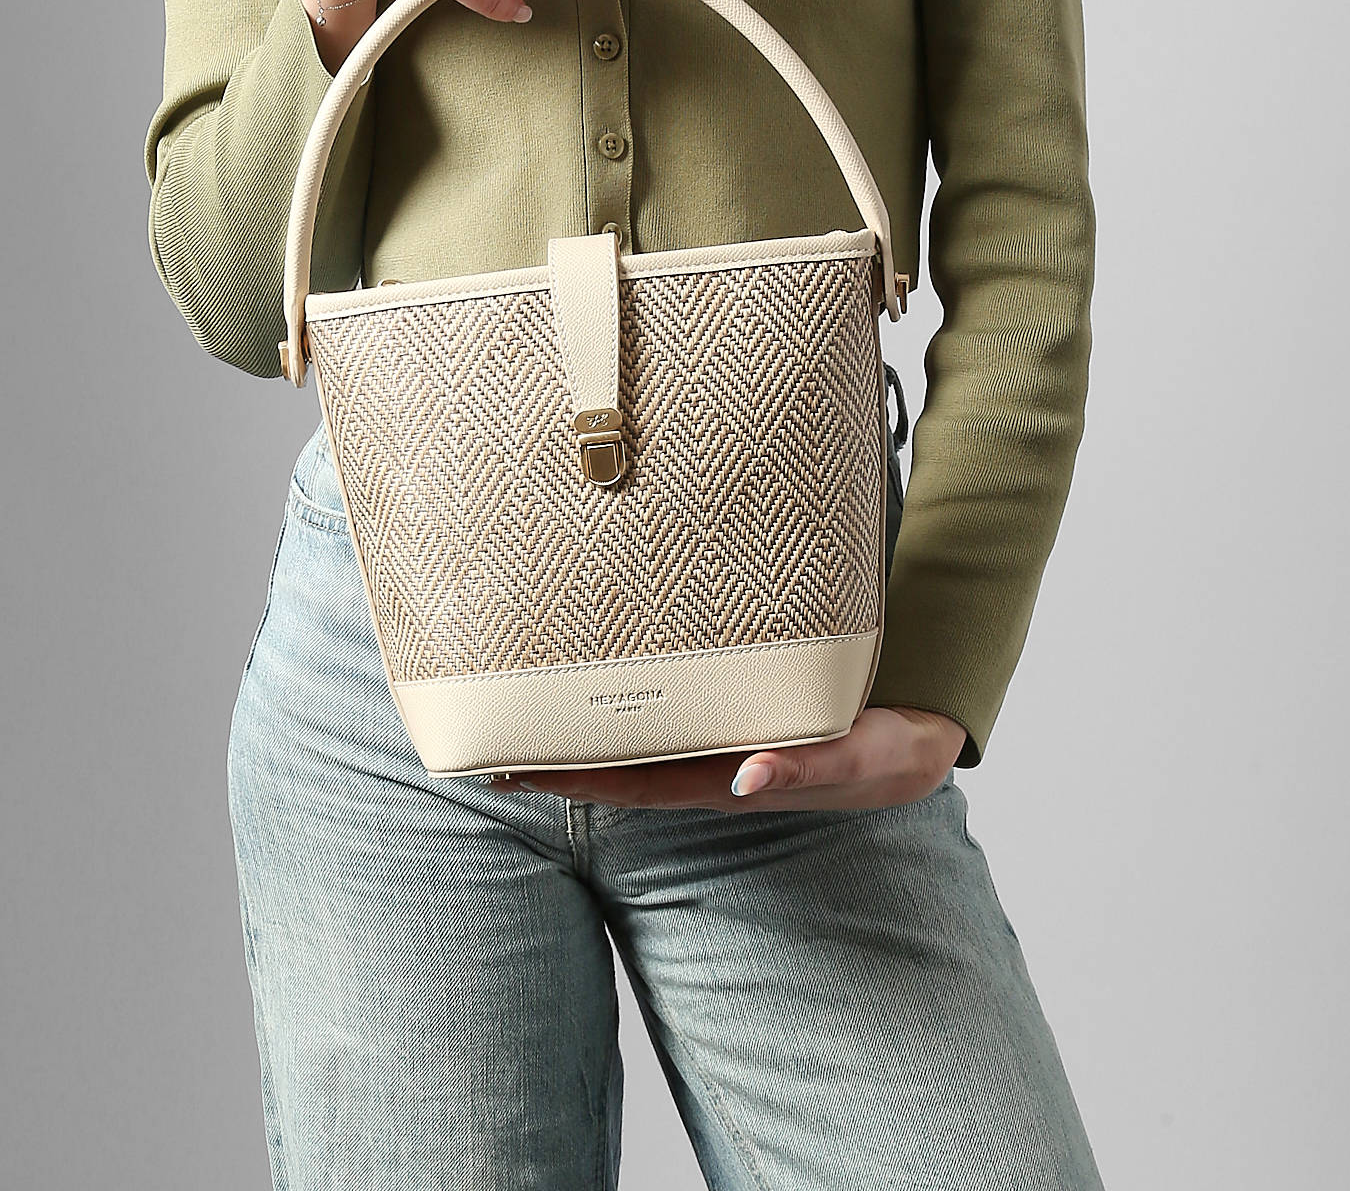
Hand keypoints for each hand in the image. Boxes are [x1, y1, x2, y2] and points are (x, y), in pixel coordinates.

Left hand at [505, 707, 967, 811]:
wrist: (917, 742)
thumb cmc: (884, 751)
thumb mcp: (854, 754)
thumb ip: (805, 763)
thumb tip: (748, 775)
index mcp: (725, 779)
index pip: (629, 784)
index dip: (569, 779)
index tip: (510, 771)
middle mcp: (709, 767)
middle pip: (614, 767)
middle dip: (553, 757)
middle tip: (487, 736)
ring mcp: (717, 747)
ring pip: (634, 743)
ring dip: (581, 732)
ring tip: (523, 706)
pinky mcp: (731, 720)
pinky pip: (664, 716)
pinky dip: (623, 706)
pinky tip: (599, 684)